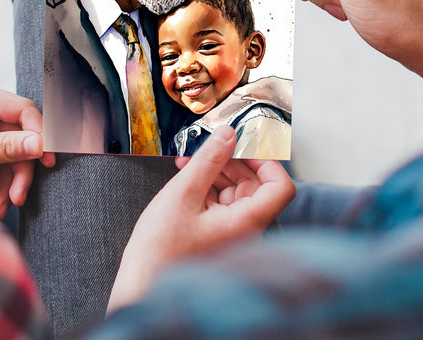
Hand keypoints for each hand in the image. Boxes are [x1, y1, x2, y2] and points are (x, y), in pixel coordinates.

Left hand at [0, 82, 54, 219]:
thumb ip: (4, 148)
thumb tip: (40, 145)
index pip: (25, 110)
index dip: (41, 135)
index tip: (47, 162)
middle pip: (22, 136)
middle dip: (21, 168)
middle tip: (19, 197)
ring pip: (14, 152)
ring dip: (12, 181)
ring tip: (4, 206)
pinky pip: (2, 160)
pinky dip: (2, 182)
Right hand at [108, 126, 294, 311]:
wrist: (142, 287)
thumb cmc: (159, 252)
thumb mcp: (182, 194)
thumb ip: (208, 160)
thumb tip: (228, 135)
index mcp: (246, 223)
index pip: (280, 187)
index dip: (266, 161)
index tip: (244, 145)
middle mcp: (246, 232)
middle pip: (256, 187)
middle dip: (233, 163)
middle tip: (209, 148)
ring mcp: (233, 237)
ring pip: (237, 195)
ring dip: (218, 174)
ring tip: (190, 164)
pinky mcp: (218, 239)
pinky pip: (223, 207)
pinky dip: (208, 190)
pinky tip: (188, 180)